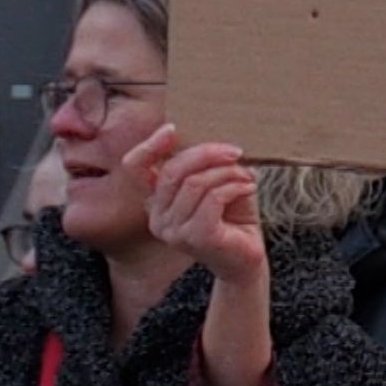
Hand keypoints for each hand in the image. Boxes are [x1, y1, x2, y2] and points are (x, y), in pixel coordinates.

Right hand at [124, 124, 266, 286]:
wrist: (248, 257)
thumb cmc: (234, 216)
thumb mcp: (217, 183)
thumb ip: (204, 166)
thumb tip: (208, 143)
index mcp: (158, 202)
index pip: (136, 169)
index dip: (149, 146)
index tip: (172, 129)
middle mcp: (158, 217)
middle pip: (173, 171)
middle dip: (207, 154)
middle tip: (236, 153)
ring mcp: (174, 231)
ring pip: (196, 183)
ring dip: (227, 173)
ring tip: (247, 178)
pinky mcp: (196, 238)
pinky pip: (212, 199)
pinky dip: (234, 187)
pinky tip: (249, 188)